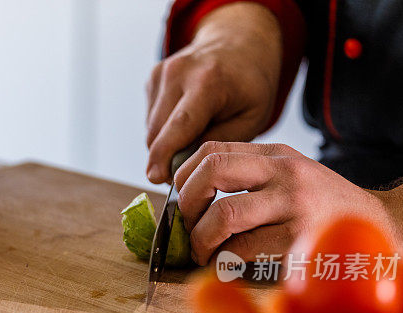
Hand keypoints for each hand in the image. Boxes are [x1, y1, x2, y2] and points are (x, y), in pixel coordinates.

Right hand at [146, 3, 282, 183]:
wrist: (239, 44)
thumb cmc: (249, 85)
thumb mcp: (251, 118)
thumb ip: (218, 143)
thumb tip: (185, 166)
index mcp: (209, 81)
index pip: (179, 126)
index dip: (164, 155)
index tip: (155, 178)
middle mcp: (179, 72)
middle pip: (159, 132)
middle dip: (167, 158)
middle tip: (189, 170)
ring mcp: (162, 72)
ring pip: (151, 129)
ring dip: (166, 144)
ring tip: (195, 138)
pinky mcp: (153, 77)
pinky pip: (151, 119)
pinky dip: (164, 129)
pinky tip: (187, 121)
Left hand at [173, 141, 392, 264]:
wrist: (377, 229)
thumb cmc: (321, 208)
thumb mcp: (289, 176)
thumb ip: (248, 176)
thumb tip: (188, 198)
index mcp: (276, 153)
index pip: (212, 150)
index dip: (184, 177)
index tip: (182, 202)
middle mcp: (284, 172)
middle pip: (212, 171)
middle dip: (188, 204)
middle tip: (188, 227)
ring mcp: (294, 204)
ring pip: (224, 215)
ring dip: (202, 240)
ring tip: (203, 252)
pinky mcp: (298, 239)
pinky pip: (243, 249)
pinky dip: (223, 260)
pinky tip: (224, 265)